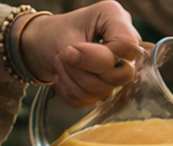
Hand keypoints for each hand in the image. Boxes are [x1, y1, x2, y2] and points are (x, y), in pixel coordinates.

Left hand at [18, 1, 142, 105]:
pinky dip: (74, 92)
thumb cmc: (55, 32)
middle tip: (64, 58)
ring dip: (75, 82)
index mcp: (118, 19)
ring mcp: (121, 67)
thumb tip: (79, 61)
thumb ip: (80, 53)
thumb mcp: (64, 36)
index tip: (70, 51)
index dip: (99, 57)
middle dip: (84, 72)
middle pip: (122, 75)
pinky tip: (66, 78)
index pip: (127, 47)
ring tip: (62, 66)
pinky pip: (95, 100)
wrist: (44, 45)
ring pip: (107, 91)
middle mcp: (126, 45)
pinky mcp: (111, 86)